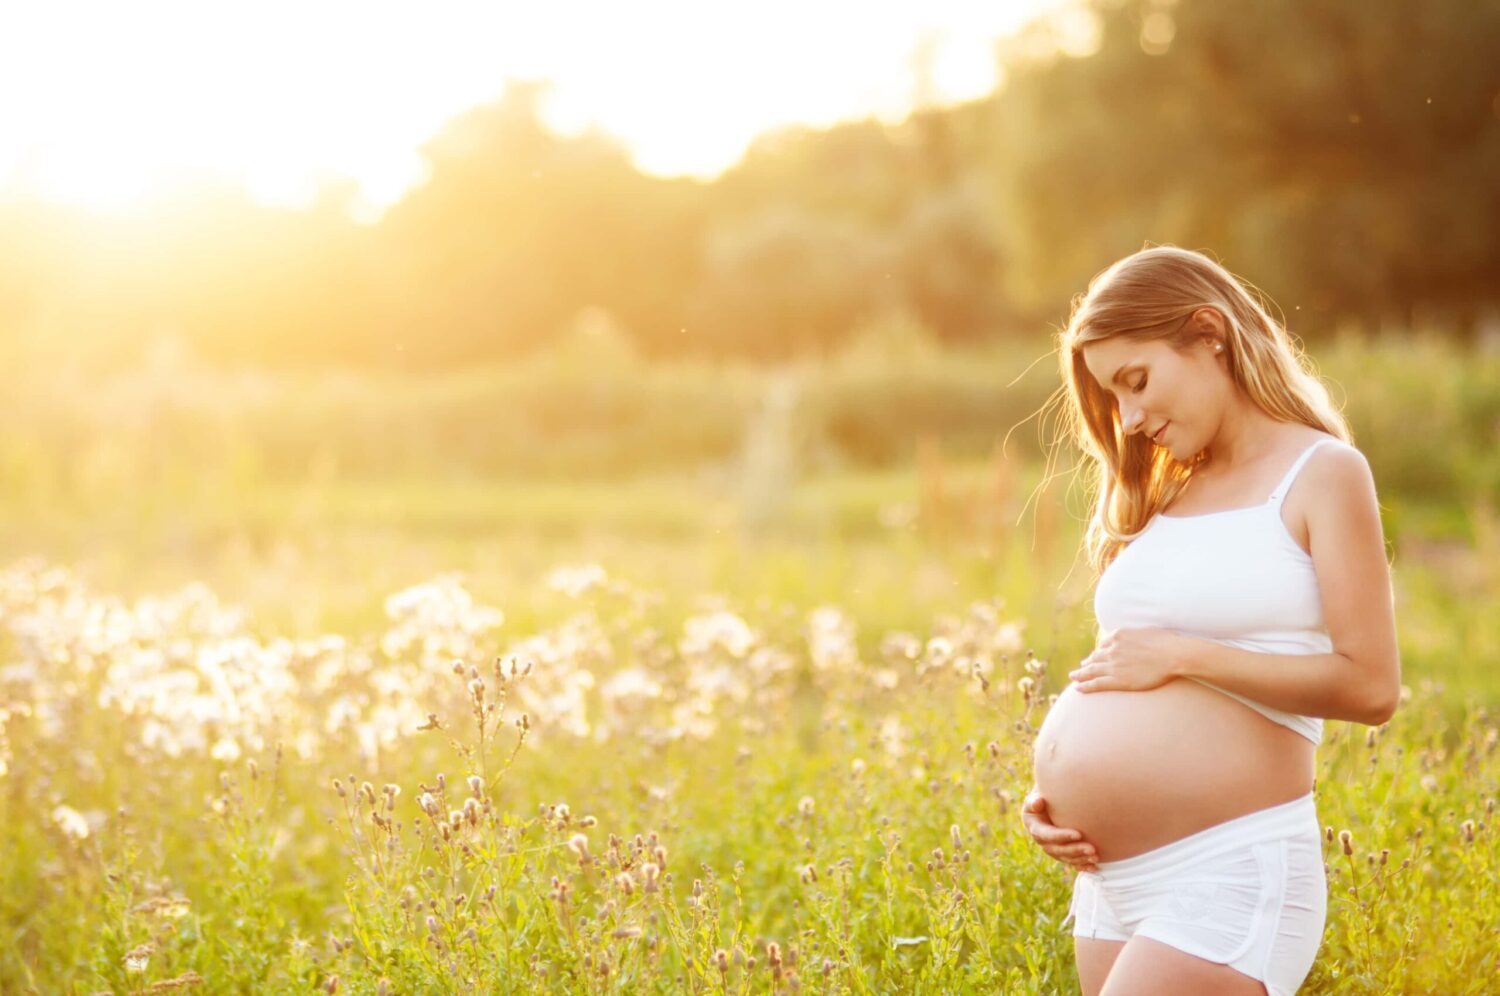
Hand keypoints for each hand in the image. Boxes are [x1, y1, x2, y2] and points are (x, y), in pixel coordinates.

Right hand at [1022, 786, 1097, 870]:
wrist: (1051, 801)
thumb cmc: (1046, 794)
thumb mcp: (1037, 794)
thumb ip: (1036, 799)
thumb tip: (1038, 803)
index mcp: (1035, 827)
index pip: (1046, 835)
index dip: (1061, 836)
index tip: (1078, 834)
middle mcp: (1042, 841)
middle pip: (1057, 850)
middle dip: (1075, 850)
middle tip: (1092, 849)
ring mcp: (1052, 848)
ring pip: (1066, 858)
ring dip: (1080, 859)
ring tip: (1096, 857)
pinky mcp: (1062, 853)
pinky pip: (1072, 862)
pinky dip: (1082, 865)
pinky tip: (1094, 867)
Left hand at [1068, 627, 1186, 692]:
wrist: (1172, 655)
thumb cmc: (1168, 642)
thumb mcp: (1148, 631)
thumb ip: (1137, 634)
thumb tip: (1140, 636)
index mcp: (1119, 635)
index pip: (1104, 644)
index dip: (1098, 652)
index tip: (1095, 656)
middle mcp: (1112, 649)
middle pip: (1095, 657)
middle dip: (1087, 663)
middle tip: (1081, 667)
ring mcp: (1113, 665)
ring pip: (1092, 670)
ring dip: (1080, 674)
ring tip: (1074, 677)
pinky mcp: (1118, 680)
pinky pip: (1097, 683)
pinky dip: (1085, 686)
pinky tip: (1078, 688)